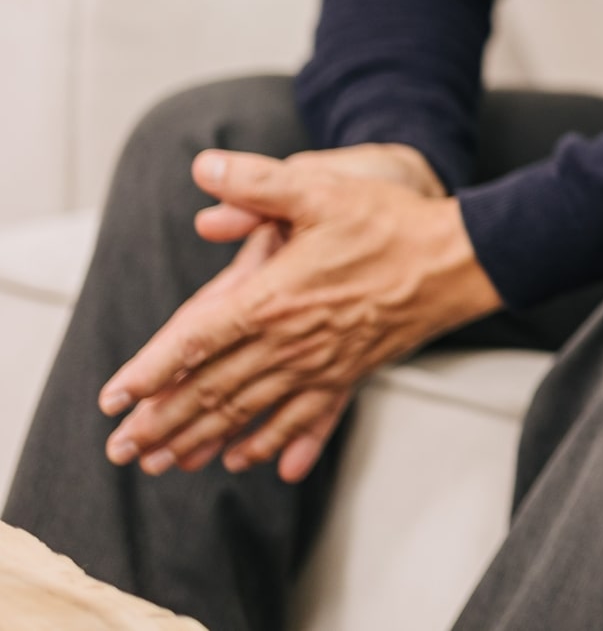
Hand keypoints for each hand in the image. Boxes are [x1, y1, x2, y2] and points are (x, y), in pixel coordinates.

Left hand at [100, 148, 501, 482]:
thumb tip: (204, 167)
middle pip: (212, 390)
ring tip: (162, 463)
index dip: (150, 371)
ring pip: (249, 412)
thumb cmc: (391, 223)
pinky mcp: (351, 372)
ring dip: (201, 439)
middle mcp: (291, 342)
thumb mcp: (322, 188)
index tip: (114, 397)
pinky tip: (246, 459)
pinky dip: (270, 443)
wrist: (459, 261)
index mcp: (274, 298)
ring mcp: (322, 364)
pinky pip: (302, 418)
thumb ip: (258, 181)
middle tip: (121, 448)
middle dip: (162, 422)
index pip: (195, 342)